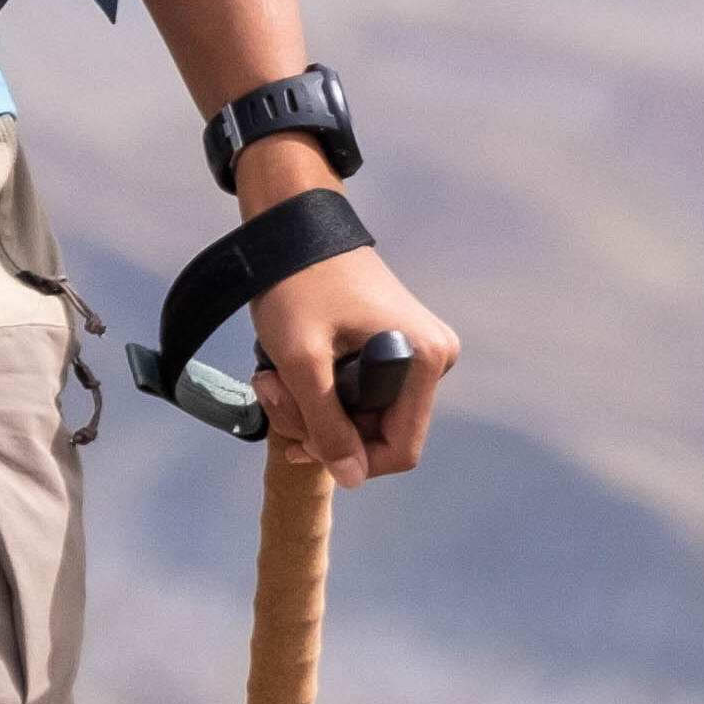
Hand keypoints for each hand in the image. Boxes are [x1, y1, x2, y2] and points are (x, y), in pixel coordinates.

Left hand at [248, 226, 458, 483]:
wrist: (293, 225)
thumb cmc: (297, 283)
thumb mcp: (303, 360)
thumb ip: (327, 424)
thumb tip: (353, 478)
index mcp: (425, 360)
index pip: (399, 449)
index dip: (348, 458)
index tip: (299, 442)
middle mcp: (433, 357)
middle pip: (378, 432)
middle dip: (319, 425)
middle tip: (271, 390)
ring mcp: (416, 350)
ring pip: (362, 415)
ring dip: (310, 408)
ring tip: (270, 375)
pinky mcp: (394, 344)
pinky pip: (359, 391)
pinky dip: (319, 390)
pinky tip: (287, 368)